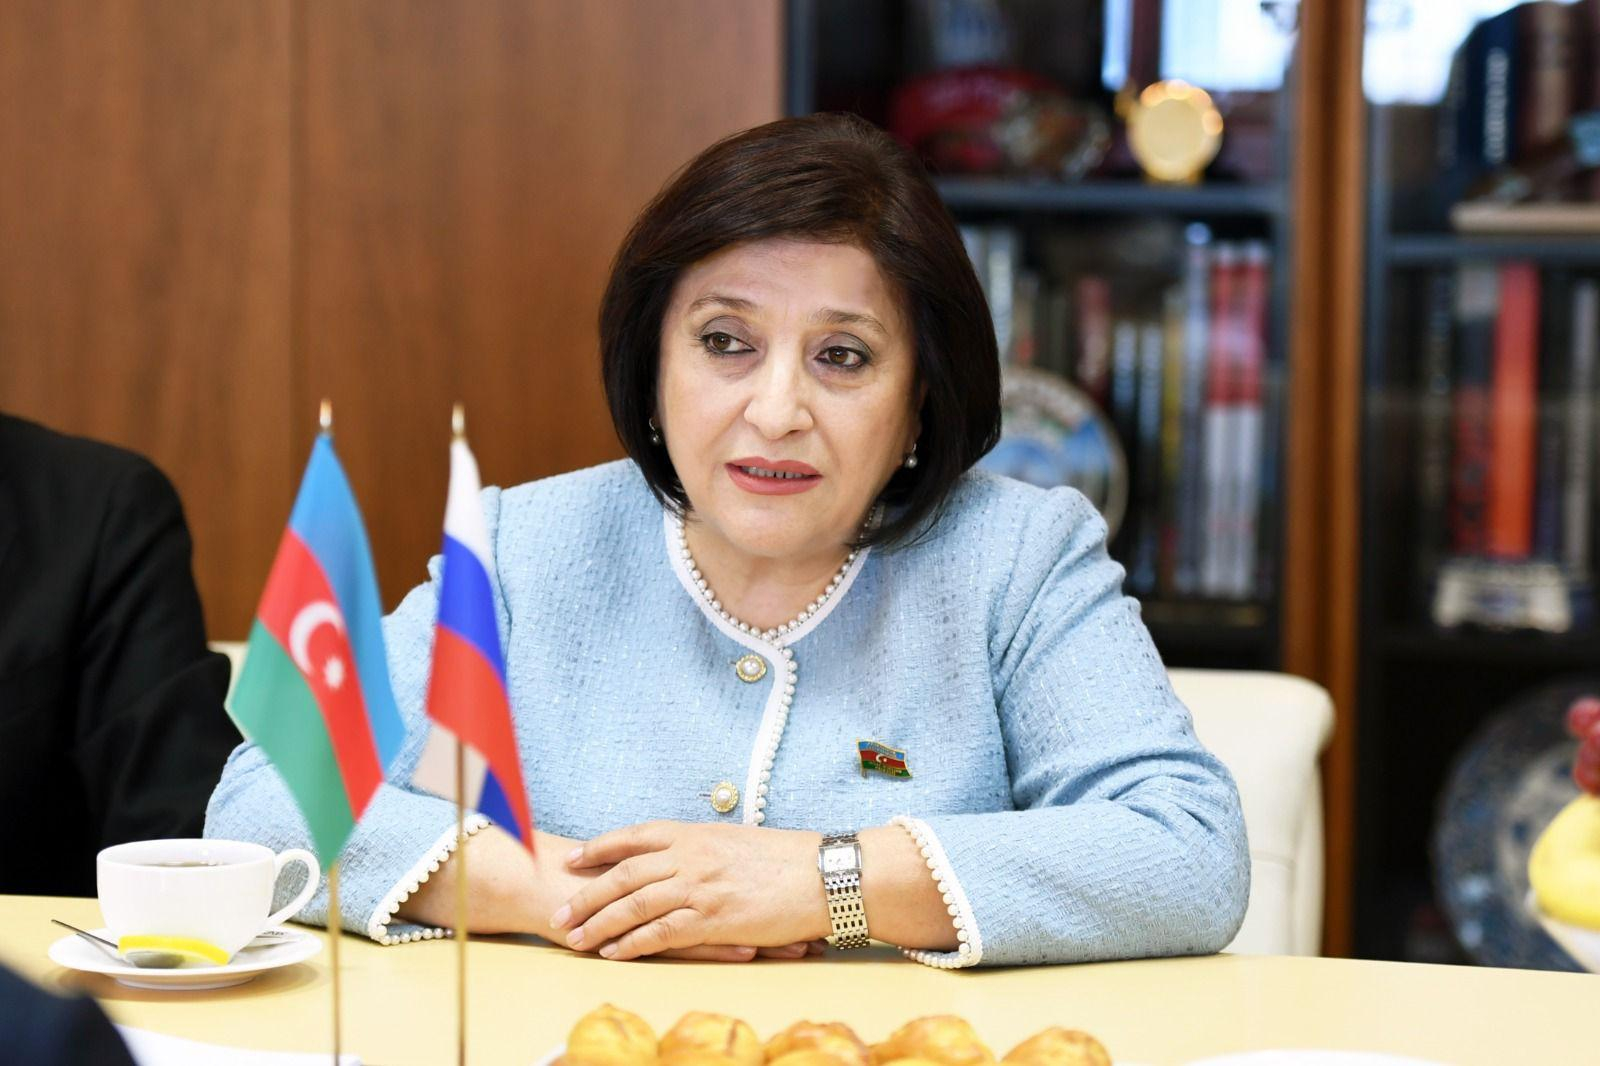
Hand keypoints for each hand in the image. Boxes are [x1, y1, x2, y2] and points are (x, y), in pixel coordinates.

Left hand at [550, 820, 828, 959]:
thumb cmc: (788, 859)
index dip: (600, 848)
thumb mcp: (738, 841)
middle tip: (560, 911)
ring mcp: (698, 887)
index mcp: (695, 833)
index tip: (575, 857)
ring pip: (633, 905)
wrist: (823, 875)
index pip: (634, 836)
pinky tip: (613, 953)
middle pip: (623, 875)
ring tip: (575, 938)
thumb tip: (686, 855)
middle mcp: (689, 856)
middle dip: (586, 894)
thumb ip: (705, 848)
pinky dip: (631, 944)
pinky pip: (659, 933)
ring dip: (599, 924)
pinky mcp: (711, 919)